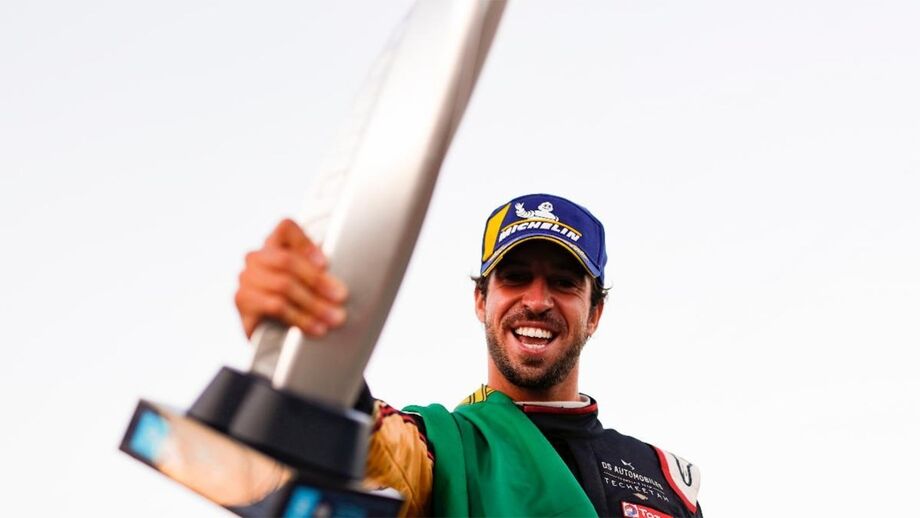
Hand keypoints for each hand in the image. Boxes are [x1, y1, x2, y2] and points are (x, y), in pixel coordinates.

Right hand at [234, 219, 347, 338]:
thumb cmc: (294, 303)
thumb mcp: (309, 283)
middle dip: (318, 280)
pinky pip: (275, 306)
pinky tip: (315, 327)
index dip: (306, 243)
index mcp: (274, 244)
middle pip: (287, 260)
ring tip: (333, 317)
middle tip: (339, 296)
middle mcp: (256, 258)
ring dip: (313, 304)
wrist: (269, 337)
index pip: (285, 228)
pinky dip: (300, 318)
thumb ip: (320, 273)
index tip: (326, 264)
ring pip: (283, 285)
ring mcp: (247, 279)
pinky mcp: (243, 302)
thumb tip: (338, 285)